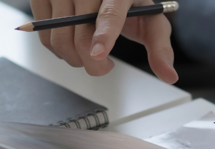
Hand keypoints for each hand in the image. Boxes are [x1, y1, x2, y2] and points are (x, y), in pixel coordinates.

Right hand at [30, 0, 177, 82]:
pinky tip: (72, 42)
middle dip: (91, 63)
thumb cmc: (129, 3)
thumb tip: (169, 76)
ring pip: (58, 38)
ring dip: (73, 59)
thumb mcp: (150, 21)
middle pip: (80, 34)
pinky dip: (58, 49)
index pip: (110, 13)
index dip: (103, 35)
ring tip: (89, 53)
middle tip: (104, 67)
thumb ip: (159, 48)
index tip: (98, 54)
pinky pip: (44, 35)